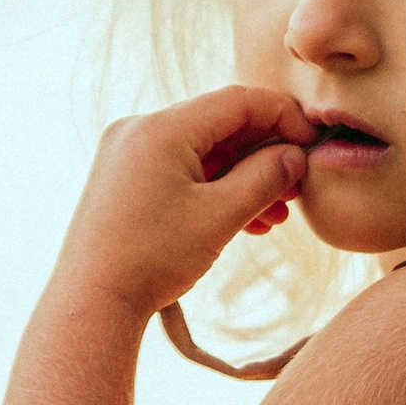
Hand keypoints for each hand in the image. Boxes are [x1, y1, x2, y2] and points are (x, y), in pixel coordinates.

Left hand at [49, 85, 313, 315]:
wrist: (92, 303)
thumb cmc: (151, 260)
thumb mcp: (220, 217)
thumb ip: (265, 178)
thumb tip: (295, 155)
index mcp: (160, 128)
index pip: (238, 101)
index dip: (283, 117)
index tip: (314, 143)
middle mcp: (139, 130)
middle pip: (219, 123)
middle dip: (265, 152)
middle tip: (299, 183)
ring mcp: (128, 154)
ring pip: (203, 150)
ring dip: (244, 175)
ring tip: (277, 212)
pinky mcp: (124, 179)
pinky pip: (181, 169)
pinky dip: (215, 188)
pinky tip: (247, 219)